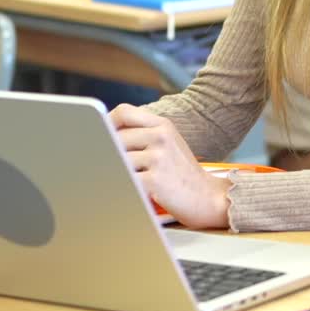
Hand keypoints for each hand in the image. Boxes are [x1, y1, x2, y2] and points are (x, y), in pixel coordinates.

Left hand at [110, 104, 229, 228]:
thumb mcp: (169, 143)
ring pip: (117, 159)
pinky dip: (121, 186)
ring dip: (116, 171)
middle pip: (116, 137)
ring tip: (123, 180)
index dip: (107, 123)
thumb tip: (105, 133)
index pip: (124, 112)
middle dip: (108, 153)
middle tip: (108, 165)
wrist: (208, 198)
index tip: (101, 136)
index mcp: (163, 125)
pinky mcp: (155, 180)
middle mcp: (161, 137)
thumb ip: (143, 134)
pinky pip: (125, 179)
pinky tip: (128, 190)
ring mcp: (159, 157)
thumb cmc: (182, 173)